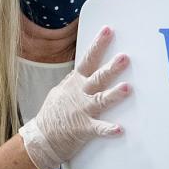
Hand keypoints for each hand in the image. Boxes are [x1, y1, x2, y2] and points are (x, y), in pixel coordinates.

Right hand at [19, 27, 130, 168]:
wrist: (41, 138)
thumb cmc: (53, 113)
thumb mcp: (62, 91)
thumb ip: (76, 80)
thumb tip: (87, 68)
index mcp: (75, 82)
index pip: (88, 59)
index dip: (98, 44)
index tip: (108, 30)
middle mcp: (80, 94)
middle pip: (98, 77)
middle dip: (111, 67)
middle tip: (124, 57)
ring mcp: (82, 111)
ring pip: (100, 100)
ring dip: (113, 94)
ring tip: (127, 88)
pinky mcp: (84, 128)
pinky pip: (98, 128)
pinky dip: (108, 129)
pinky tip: (119, 129)